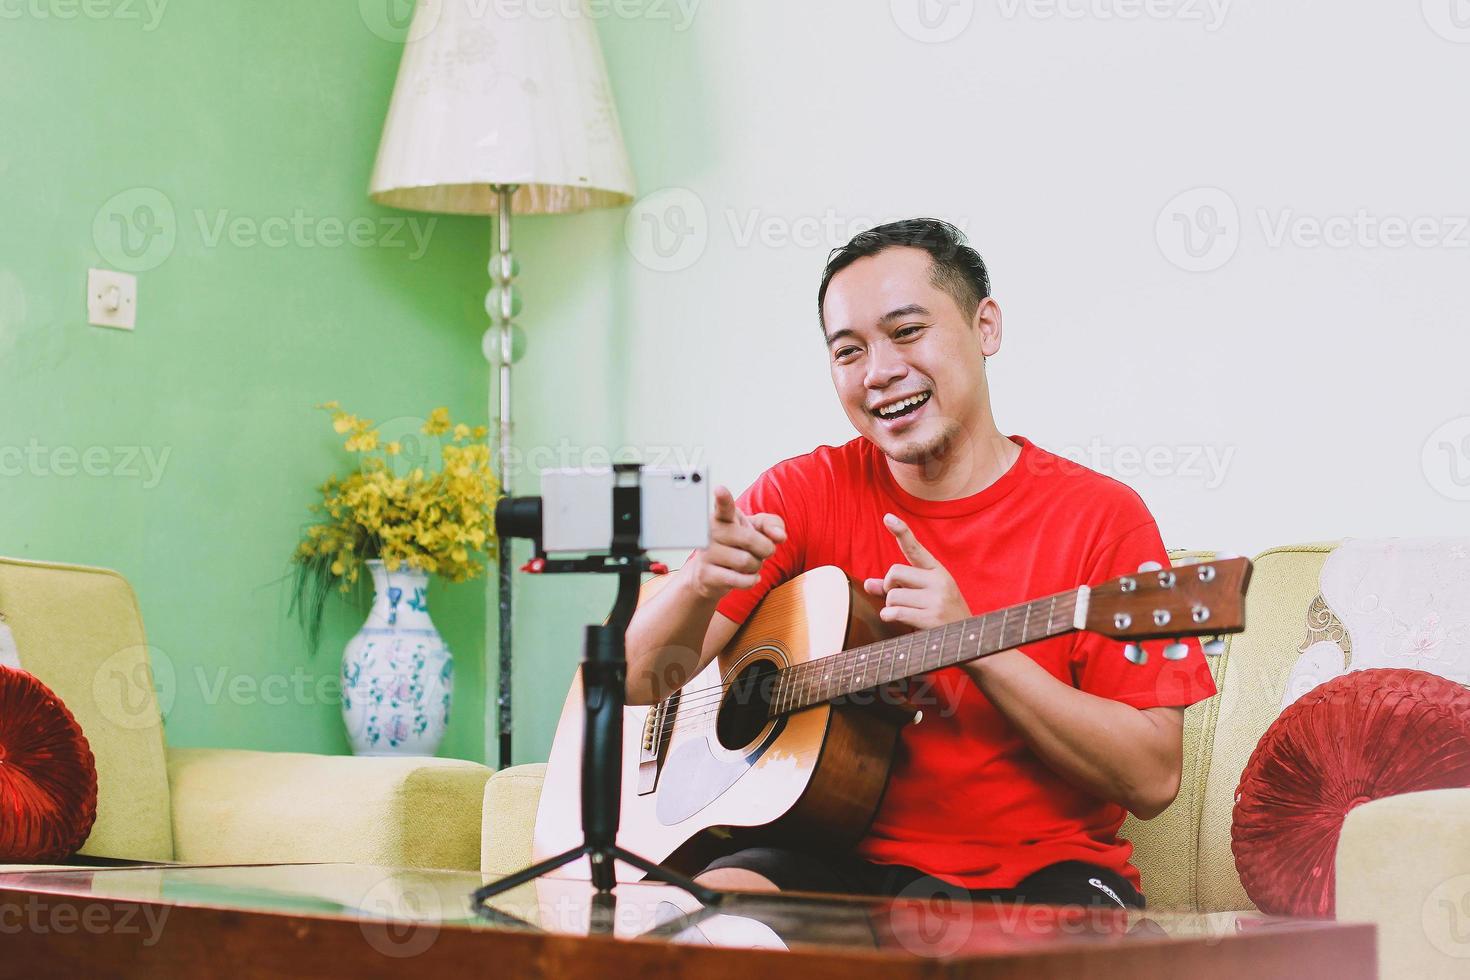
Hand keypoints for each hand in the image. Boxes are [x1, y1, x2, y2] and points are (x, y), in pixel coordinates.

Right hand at [685, 485, 786, 600]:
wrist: (710, 574)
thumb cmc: (737, 546)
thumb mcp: (756, 530)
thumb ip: (772, 525)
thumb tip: (780, 536)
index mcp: (723, 517)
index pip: (723, 507)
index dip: (723, 498)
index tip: (720, 490)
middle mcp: (711, 532)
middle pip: (750, 539)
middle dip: (765, 549)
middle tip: (763, 551)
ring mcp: (706, 554)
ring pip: (746, 561)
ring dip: (756, 566)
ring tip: (748, 564)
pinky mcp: (707, 575)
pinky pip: (740, 580)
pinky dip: (751, 581)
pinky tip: (749, 577)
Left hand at [863, 513, 970, 629]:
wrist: (969, 642)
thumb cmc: (942, 617)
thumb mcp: (925, 596)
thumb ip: (897, 588)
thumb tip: (868, 583)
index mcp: (938, 572)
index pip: (915, 549)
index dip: (901, 532)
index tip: (887, 518)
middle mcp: (939, 582)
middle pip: (894, 572)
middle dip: (889, 586)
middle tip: (899, 597)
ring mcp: (936, 600)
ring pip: (892, 595)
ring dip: (891, 607)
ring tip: (907, 614)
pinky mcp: (931, 619)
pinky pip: (895, 612)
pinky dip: (889, 617)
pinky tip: (898, 621)